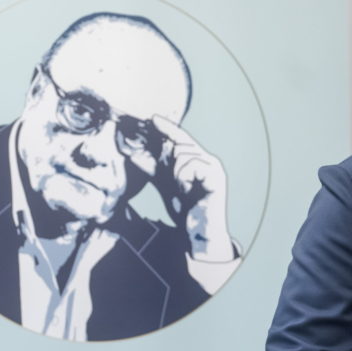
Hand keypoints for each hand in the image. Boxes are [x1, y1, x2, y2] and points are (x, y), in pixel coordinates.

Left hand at [146, 115, 234, 261]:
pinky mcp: (216, 177)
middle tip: (177, 184)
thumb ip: (153, 169)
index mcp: (199, 161)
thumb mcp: (164, 184)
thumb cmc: (185, 209)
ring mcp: (215, 168)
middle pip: (181, 145)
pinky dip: (184, 178)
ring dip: (177, 174)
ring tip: (185, 190)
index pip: (182, 139)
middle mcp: (209, 161)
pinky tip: (189, 190)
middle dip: (171, 163)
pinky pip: (191, 165)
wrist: (198, 231)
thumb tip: (135, 154)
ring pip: (184, 155)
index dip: (168, 128)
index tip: (153, 119)